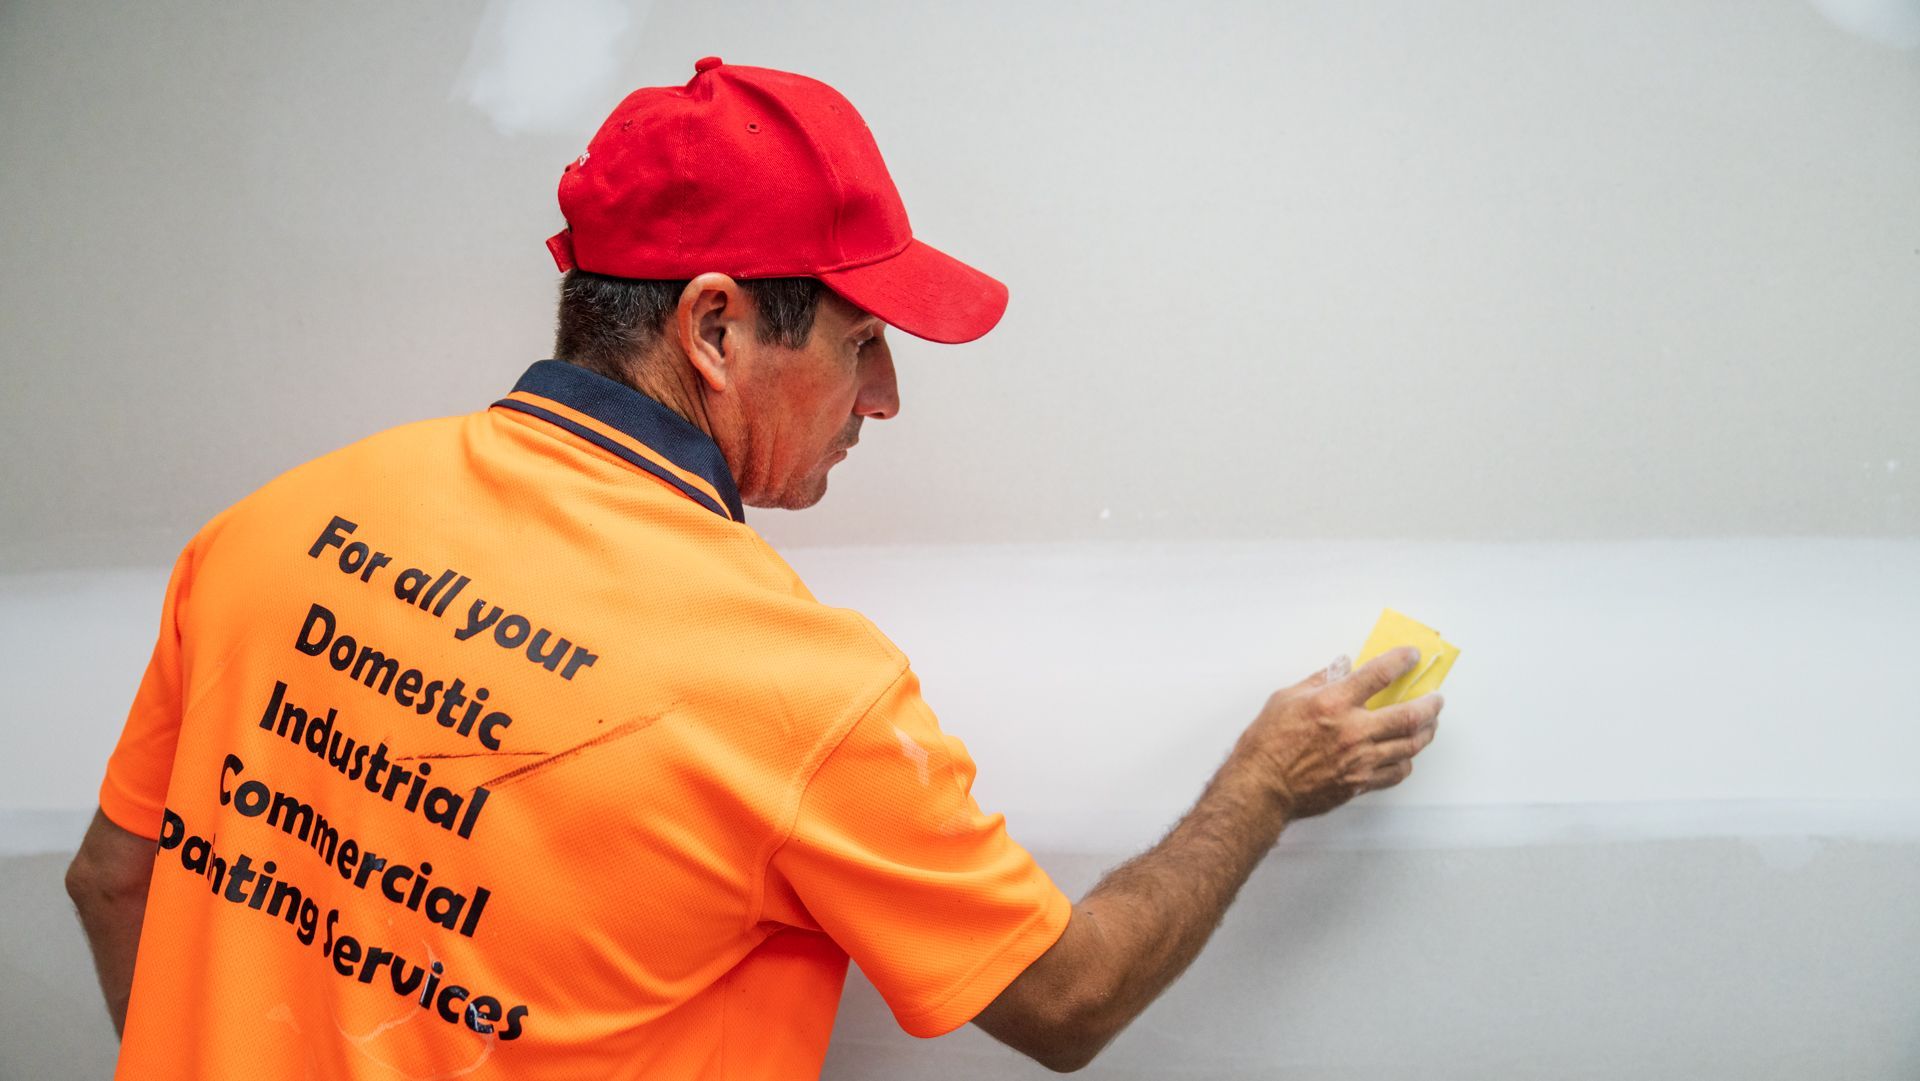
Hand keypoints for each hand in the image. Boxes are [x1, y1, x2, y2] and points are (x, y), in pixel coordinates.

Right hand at [1235, 647, 1443, 818]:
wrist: (1262, 787)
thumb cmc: (1267, 744)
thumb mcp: (1286, 698)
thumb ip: (1319, 680)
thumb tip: (1341, 667)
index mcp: (1333, 703)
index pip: (1379, 674)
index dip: (1401, 661)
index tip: (1412, 656)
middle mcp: (1353, 730)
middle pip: (1410, 715)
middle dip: (1430, 704)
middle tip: (1436, 699)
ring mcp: (1360, 759)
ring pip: (1410, 745)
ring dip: (1426, 732)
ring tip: (1429, 724)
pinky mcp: (1360, 783)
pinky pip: (1397, 772)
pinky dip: (1406, 761)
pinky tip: (1404, 754)